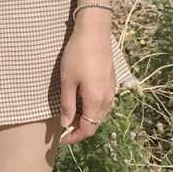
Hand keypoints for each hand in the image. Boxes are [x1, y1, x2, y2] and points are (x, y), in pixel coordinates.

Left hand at [59, 12, 115, 144]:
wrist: (95, 32)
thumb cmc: (77, 55)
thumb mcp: (67, 80)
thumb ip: (68, 104)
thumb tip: (66, 124)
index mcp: (96, 101)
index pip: (88, 130)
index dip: (74, 137)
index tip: (61, 139)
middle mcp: (108, 99)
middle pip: (95, 124)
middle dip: (79, 128)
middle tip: (62, 122)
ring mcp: (112, 90)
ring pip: (100, 114)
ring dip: (86, 117)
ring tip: (69, 110)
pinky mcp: (111, 81)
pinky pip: (103, 103)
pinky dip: (92, 107)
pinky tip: (80, 97)